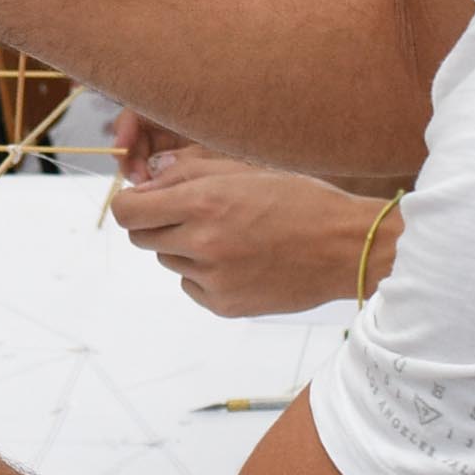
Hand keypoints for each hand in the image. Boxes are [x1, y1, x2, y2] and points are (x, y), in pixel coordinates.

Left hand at [111, 140, 393, 318]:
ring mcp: (213, 279)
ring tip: (229, 236)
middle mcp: (202, 243)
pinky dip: (204, 274)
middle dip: (157, 224)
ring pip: (169, 260)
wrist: (347, 248)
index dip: (131, 204)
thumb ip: (188, 173)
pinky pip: (191, 285)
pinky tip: (239, 260)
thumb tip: (147, 178)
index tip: (143, 200)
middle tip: (191, 215)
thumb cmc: (301, 200)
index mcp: (203, 203)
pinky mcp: (225, 305)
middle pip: (142, 238)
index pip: (127, 211)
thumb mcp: (245, 170)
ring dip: (184, 247)